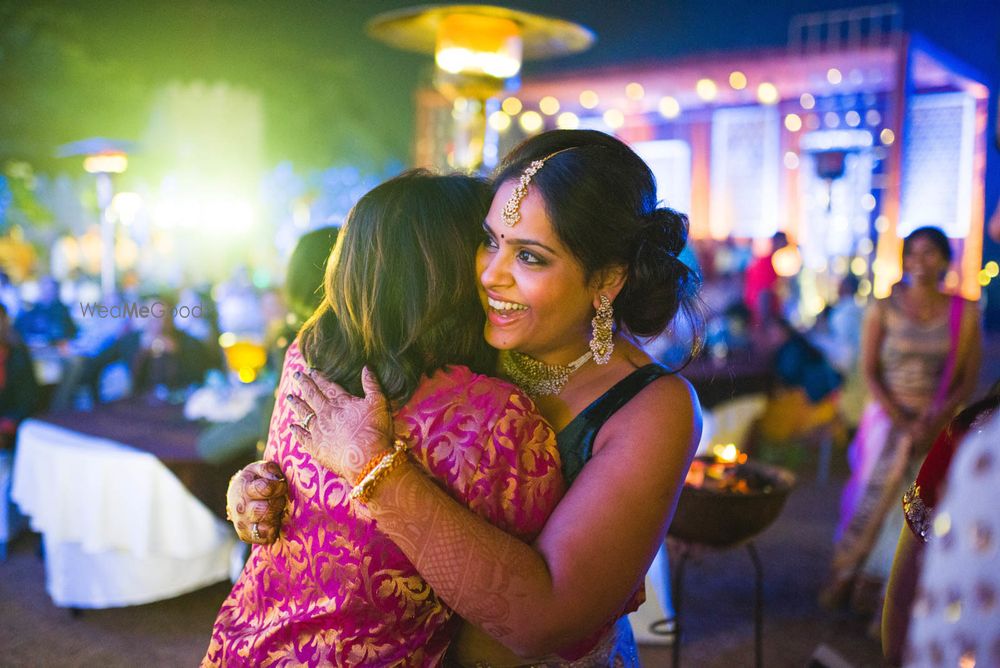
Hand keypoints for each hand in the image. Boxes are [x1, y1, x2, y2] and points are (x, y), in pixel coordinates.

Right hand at [226, 460, 286, 543]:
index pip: (265, 489)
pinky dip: (273, 532)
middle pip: (266, 510)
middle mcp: (241, 508)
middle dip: (278, 503)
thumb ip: (268, 469)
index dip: (279, 487)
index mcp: (244, 488)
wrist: (237, 497)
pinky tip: (274, 522)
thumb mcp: (258, 469)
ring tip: (276, 511)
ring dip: (276, 518)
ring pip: (266, 527)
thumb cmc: (253, 481)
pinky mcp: (247, 536)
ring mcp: (243, 524)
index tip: (282, 485)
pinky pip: (265, 539)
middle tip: (280, 499)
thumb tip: (277, 477)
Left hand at [289, 367, 393, 482]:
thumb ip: (371, 384)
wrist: (367, 460)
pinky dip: (296, 431)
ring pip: (304, 413)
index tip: (311, 370)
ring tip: (289, 396)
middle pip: (312, 395)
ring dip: (296, 404)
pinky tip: (291, 426)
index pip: (327, 386)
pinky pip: (302, 437)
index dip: (319, 377)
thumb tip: (366, 367)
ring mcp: (318, 431)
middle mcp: (326, 413)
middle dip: (304, 384)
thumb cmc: (375, 430)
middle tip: (296, 375)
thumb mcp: (379, 403)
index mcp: (341, 402)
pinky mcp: (316, 448)